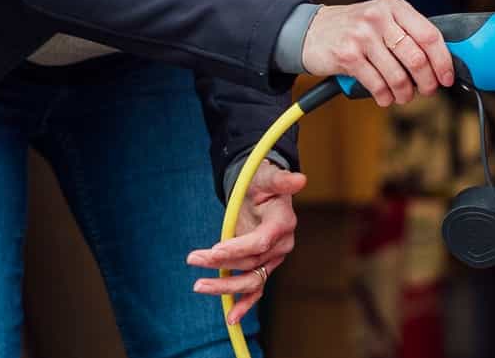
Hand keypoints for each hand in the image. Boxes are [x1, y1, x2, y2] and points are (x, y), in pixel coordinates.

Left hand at [187, 164, 306, 324]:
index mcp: (283, 223)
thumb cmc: (263, 182)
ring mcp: (272, 259)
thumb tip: (300, 179)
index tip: (213, 249)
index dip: (238, 248)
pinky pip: (255, 290)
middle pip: (251, 262)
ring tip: (198, 285)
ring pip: (251, 280)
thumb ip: (281, 179)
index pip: (261, 242)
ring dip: (225, 286)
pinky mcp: (263, 267)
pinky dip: (243, 304)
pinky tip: (231, 318)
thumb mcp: (268, 176)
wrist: (263, 193)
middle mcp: (281, 245)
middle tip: (194, 258)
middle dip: (221, 263)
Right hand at [300, 0, 455, 105]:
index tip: (447, 77)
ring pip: (398, 76)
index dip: (443, 61)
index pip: (429, 35)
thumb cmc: (354, 29)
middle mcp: (379, 17)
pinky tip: (385, 96)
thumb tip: (440, 61)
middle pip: (417, 58)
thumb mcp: (382, 19)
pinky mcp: (347, 55)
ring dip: (405, 93)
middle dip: (427, 82)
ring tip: (403, 96)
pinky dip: (385, 97)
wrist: (310, 31)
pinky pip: (377, 85)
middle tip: (426, 90)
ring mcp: (362, 36)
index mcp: (394, 6)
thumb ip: (408, 33)